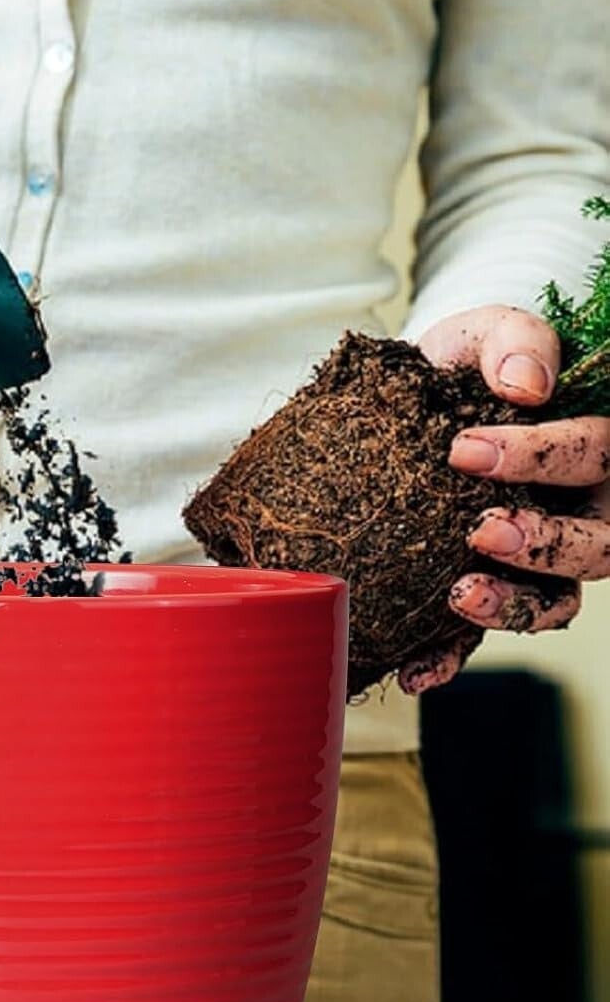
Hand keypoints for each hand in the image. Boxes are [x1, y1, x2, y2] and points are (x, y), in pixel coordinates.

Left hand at [399, 305, 609, 694]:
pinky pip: (481, 638)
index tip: (465, 449)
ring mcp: (534, 559)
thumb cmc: (463, 364)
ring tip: (460, 596)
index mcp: (594, 447)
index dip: (542, 456)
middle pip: (596, 544)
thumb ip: (514, 341)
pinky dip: (450, 657)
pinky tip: (414, 670)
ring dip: (512, 606)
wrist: (410, 397)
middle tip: (480, 530)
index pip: (596, 454)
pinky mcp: (482, 588)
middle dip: (543, 542)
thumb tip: (528, 384)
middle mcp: (579, 510)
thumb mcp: (485, 331)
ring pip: (555, 601)